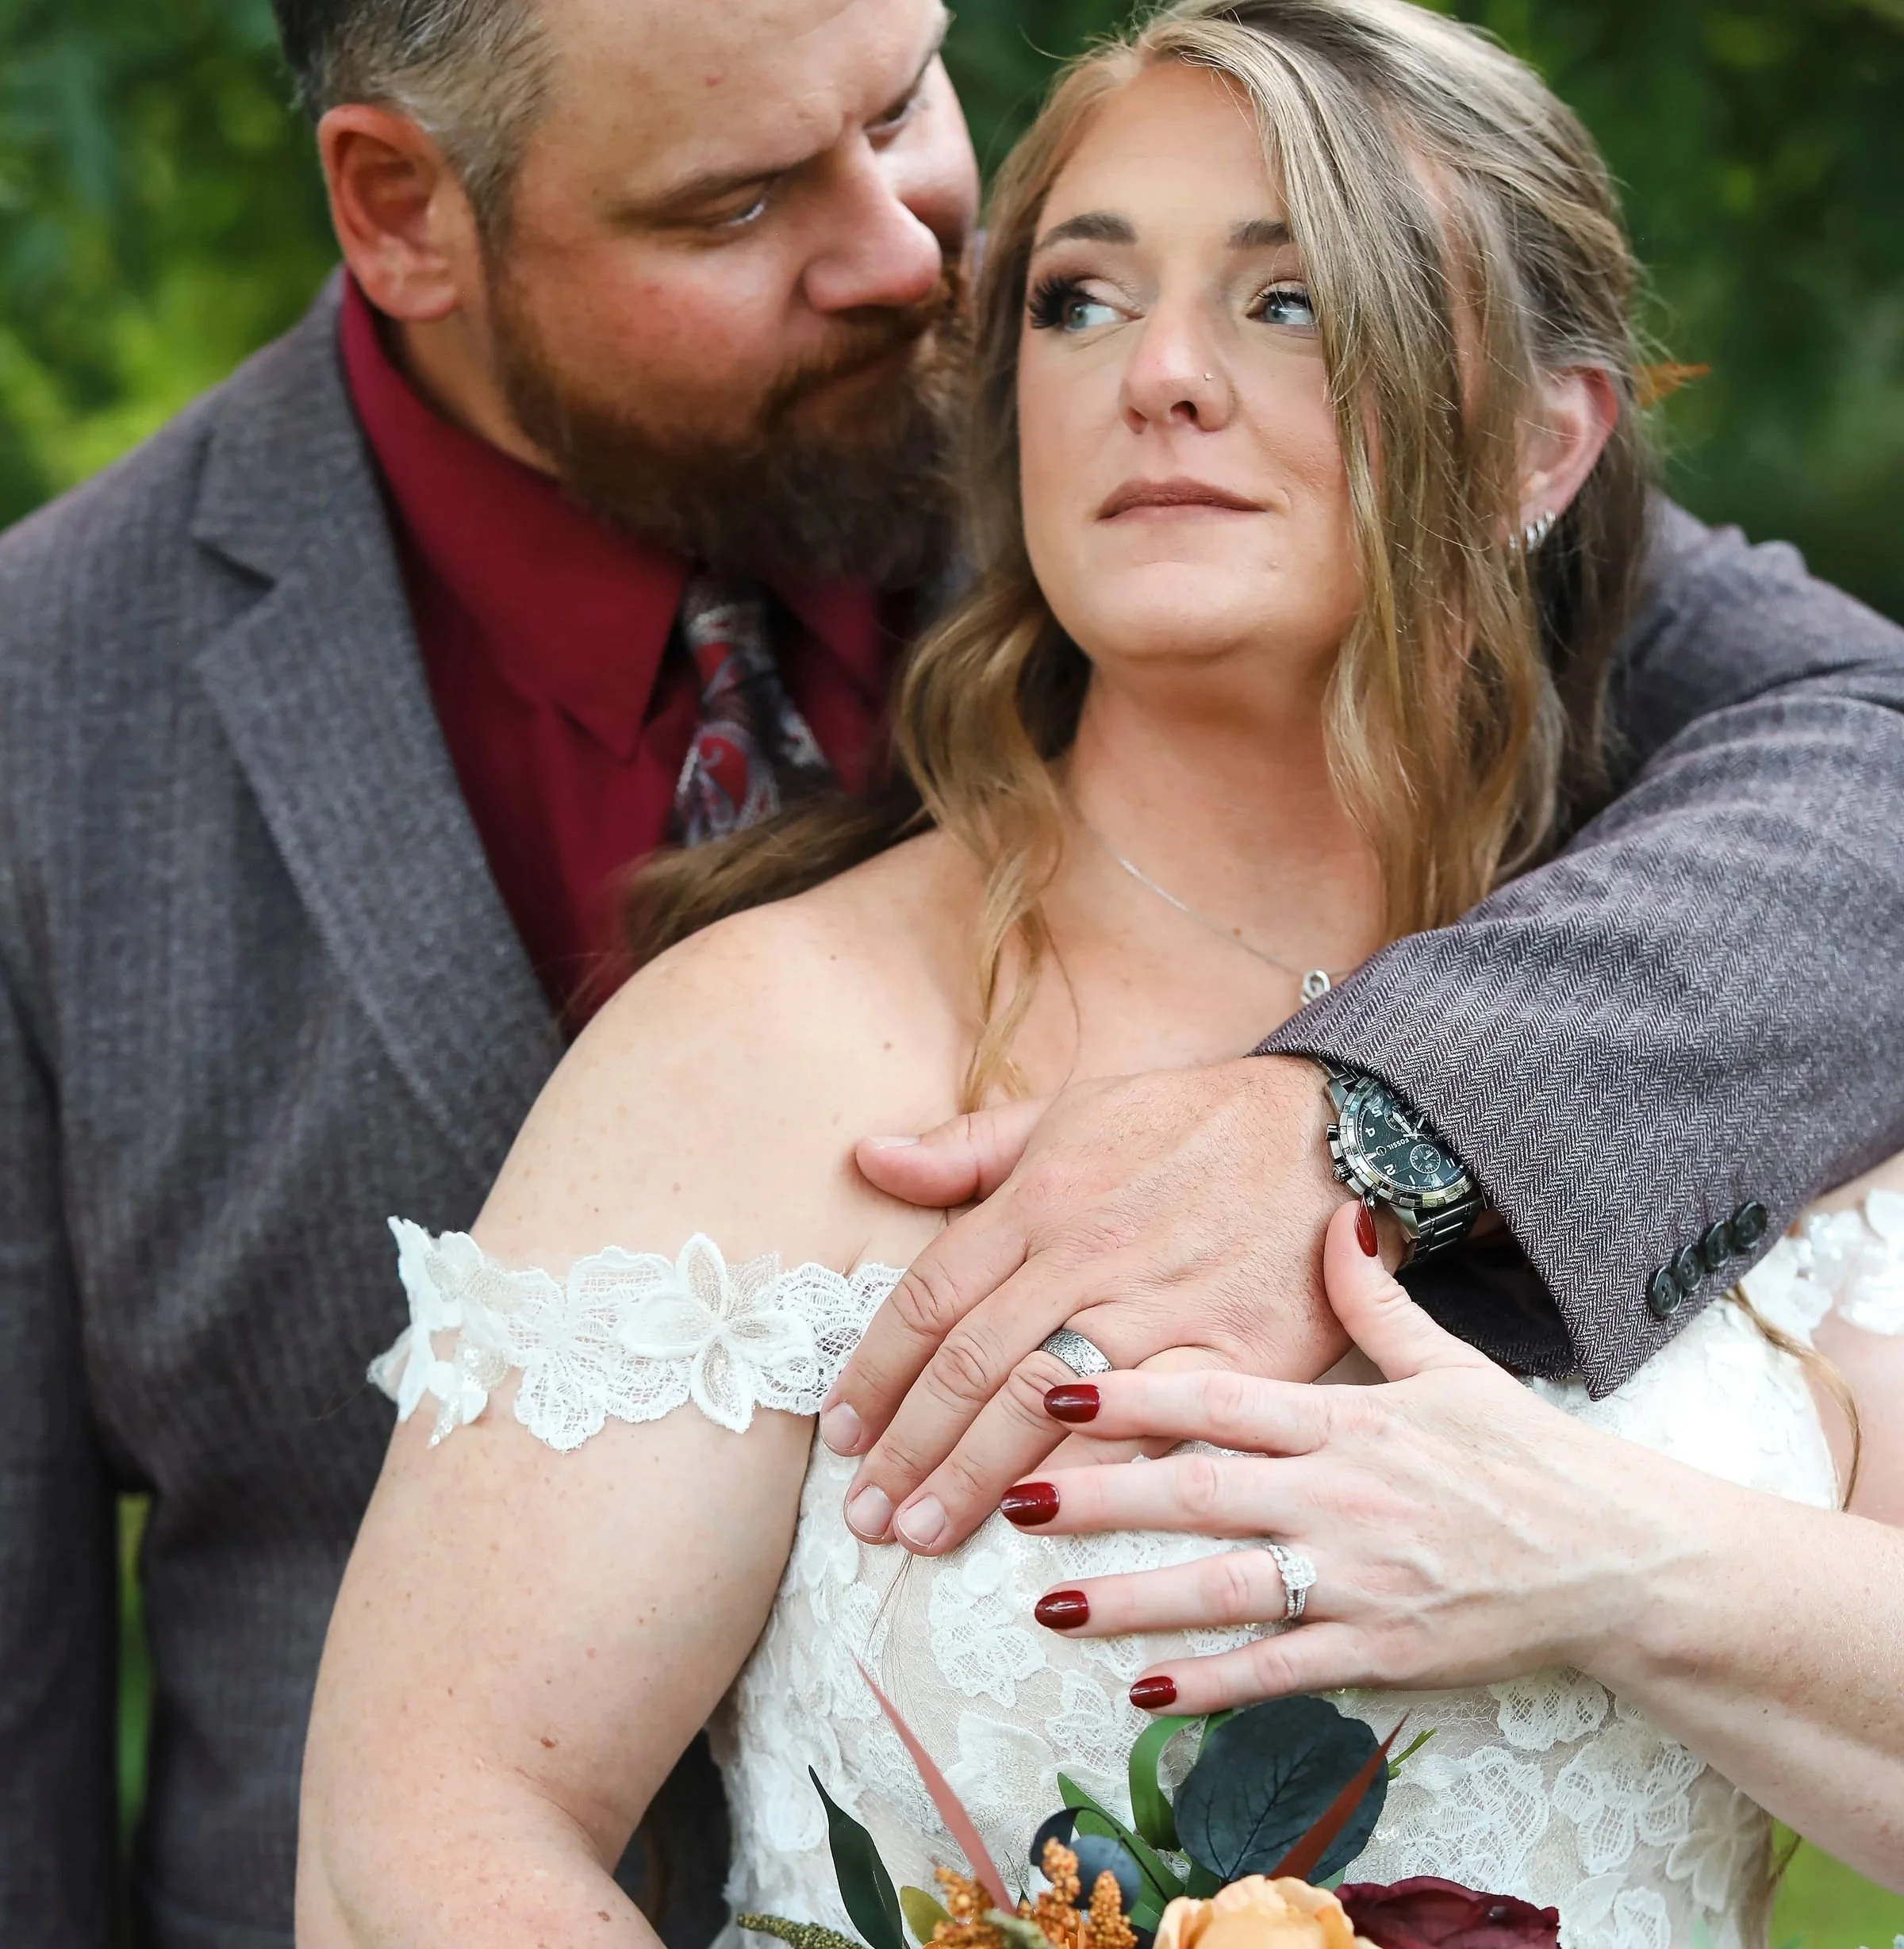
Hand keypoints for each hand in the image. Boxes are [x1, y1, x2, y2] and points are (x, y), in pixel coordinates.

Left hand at [824, 1057, 1357, 1554]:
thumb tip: (869, 1158)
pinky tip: (1043, 1523)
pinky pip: (1148, 1430)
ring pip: (1045, 1405)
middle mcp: (1086, 1257)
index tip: (839, 1431)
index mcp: (1040, 1199)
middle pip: (974, 1365)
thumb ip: (965, 1148)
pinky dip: (1090, 1476)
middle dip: (910, 1446)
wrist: (1329, 1131)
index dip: (875, 1371)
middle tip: (865, 1514)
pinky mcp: (1232, 1357)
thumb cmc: (1187, 1124)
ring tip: (924, 1535)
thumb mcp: (1069, 1110)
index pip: (930, 1298)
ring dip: (975, 1478)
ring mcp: (1159, 1310)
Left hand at [1008, 1201, 1679, 1711]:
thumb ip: (1375, 1298)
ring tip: (1048, 1605)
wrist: (1621, 1559)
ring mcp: (1361, 1576)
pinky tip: (1141, 1691)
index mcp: (1349, 1416)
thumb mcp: (1450, 1363)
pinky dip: (1211, 1683)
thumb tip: (1337, 1213)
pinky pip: (1281, 1669)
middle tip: (1012, 1499)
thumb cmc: (1526, 1456)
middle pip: (1201, 1491)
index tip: (1048, 1388)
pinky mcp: (1384, 1651)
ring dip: (1133, 1599)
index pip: (1219, 1398)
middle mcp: (1343, 1492)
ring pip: (1226, 1588)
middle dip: (1100, 1495)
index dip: (1130, 1393)